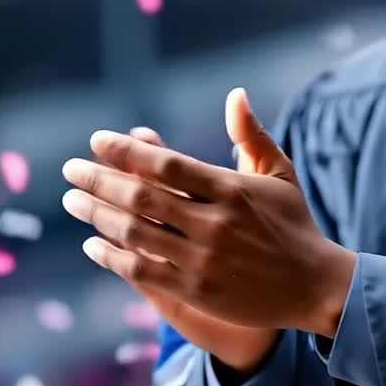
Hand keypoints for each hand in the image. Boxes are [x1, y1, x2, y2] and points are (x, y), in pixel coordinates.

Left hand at [62, 88, 355, 337]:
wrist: (316, 287)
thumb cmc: (294, 225)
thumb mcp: (280, 175)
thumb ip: (252, 135)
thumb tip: (235, 94)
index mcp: (231, 189)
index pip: (166, 164)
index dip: (126, 151)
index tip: (97, 141)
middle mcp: (213, 223)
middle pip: (141, 197)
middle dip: (98, 181)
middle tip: (70, 170)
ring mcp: (203, 259)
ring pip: (135, 234)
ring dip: (97, 215)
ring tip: (73, 201)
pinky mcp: (196, 290)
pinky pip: (141, 271)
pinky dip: (111, 256)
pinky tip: (91, 244)